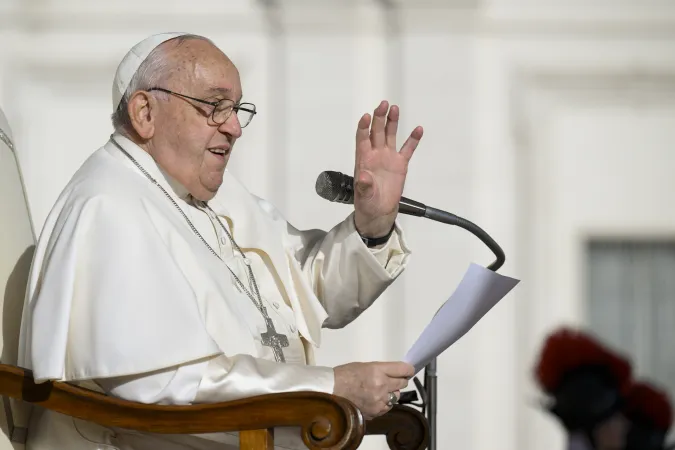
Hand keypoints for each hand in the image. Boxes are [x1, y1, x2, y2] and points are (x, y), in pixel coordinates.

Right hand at [332, 361, 414, 418]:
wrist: (331, 391)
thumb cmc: (344, 376)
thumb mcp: (364, 366)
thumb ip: (381, 370)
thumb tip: (394, 373)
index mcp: (377, 370)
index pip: (402, 369)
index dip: (408, 369)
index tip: (409, 370)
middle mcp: (381, 385)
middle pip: (402, 383)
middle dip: (400, 380)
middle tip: (396, 379)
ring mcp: (379, 400)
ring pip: (396, 396)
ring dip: (392, 392)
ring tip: (381, 390)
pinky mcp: (376, 411)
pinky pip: (388, 407)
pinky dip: (385, 403)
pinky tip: (375, 399)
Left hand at [353, 101, 422, 237]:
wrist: (379, 211)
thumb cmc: (368, 203)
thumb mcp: (364, 195)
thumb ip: (364, 185)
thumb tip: (363, 176)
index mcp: (364, 159)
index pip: (362, 139)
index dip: (363, 127)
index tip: (366, 117)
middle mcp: (375, 154)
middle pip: (377, 131)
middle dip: (379, 118)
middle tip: (383, 104)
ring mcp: (388, 158)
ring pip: (390, 135)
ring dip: (392, 122)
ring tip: (395, 109)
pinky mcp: (400, 164)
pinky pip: (407, 149)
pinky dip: (413, 140)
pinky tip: (418, 129)